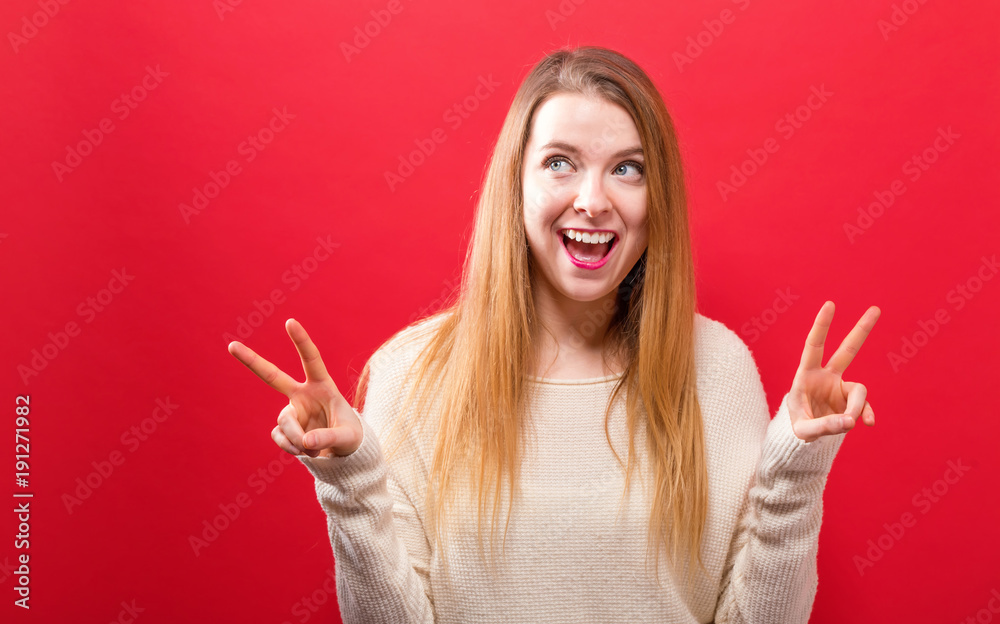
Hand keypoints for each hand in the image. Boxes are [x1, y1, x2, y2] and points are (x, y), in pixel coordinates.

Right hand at [227, 318, 362, 456]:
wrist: (343, 452)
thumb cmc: (350, 436)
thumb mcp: (347, 437)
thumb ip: (329, 437)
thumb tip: (306, 442)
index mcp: (322, 386)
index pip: (311, 360)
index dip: (301, 341)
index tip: (290, 322)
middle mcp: (302, 395)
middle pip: (273, 376)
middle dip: (252, 361)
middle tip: (231, 345)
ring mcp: (291, 411)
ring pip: (284, 423)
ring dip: (297, 438)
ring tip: (313, 448)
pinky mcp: (284, 429)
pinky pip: (280, 437)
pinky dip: (291, 447)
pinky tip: (305, 450)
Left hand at [787, 301, 880, 442]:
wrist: (807, 435)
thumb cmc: (799, 427)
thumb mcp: (804, 430)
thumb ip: (824, 427)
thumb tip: (851, 421)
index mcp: (806, 375)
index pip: (813, 346)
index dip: (821, 326)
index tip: (830, 304)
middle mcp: (825, 376)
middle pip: (847, 350)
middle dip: (861, 330)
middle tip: (876, 309)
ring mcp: (840, 387)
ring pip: (860, 390)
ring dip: (856, 407)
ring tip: (847, 424)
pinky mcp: (851, 400)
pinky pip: (864, 405)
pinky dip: (866, 414)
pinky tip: (868, 424)